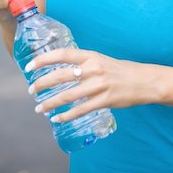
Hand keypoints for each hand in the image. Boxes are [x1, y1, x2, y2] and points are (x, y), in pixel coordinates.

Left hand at [26, 48, 160, 122]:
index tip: (29, 66)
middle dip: (42, 83)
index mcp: (90, 55)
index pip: (62, 54)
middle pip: (60, 75)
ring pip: (68, 95)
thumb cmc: (117, 69)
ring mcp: (99, 85)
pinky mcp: (105, 100)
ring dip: (50, 103)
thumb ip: (81, 62)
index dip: (43, 59)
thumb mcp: (99, 59)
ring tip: (38, 108)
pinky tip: (57, 118)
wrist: (143, 80)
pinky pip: (81, 109)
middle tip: (30, 90)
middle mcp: (93, 68)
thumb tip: (59, 67)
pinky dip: (66, 115)